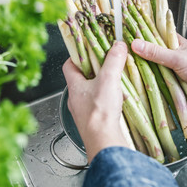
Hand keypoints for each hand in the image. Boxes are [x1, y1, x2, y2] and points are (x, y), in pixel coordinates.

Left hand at [62, 42, 129, 161]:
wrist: (103, 140)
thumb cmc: (99, 112)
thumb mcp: (108, 79)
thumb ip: (113, 60)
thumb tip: (118, 46)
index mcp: (74, 86)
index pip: (68, 65)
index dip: (77, 56)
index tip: (88, 51)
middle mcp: (76, 98)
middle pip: (82, 78)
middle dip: (95, 70)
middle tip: (107, 65)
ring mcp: (83, 111)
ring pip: (91, 92)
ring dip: (103, 86)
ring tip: (115, 82)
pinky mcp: (93, 121)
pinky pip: (98, 105)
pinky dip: (107, 100)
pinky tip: (118, 100)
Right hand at [131, 35, 186, 117]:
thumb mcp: (177, 59)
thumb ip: (156, 53)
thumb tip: (135, 44)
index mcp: (176, 43)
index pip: (156, 34)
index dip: (143, 34)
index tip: (127, 35)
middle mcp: (174, 55)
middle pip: (153, 53)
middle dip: (141, 55)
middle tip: (123, 55)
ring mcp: (173, 69)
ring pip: (155, 68)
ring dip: (146, 70)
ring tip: (128, 69)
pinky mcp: (174, 83)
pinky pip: (159, 81)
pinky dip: (151, 82)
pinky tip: (141, 83)